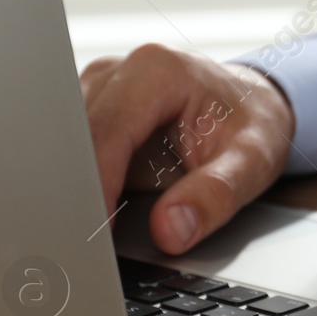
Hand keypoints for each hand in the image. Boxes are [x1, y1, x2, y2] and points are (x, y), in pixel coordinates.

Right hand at [80, 44, 295, 254]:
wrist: (255, 104)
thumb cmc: (254, 125)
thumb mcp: (253, 162)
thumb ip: (215, 195)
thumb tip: (170, 230)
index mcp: (158, 71)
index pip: (104, 132)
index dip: (94, 187)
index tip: (94, 235)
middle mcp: (119, 71)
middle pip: (72, 137)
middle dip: (75, 192)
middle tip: (83, 244)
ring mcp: (98, 88)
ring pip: (61, 144)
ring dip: (71, 189)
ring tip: (84, 233)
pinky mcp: (90, 109)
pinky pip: (69, 149)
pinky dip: (75, 183)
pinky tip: (88, 214)